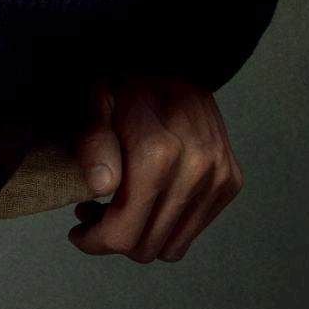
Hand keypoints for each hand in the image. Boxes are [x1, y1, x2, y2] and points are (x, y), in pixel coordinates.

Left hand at [67, 75, 240, 261]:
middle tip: (95, 215)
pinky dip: (167, 226)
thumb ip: (94, 143)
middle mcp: (195, 170)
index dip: (95, 242)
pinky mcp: (229, 182)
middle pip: (147, 247)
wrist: (176, 62)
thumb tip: (101, 187)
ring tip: (120, 209)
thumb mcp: (95, 103)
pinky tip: (149, 201)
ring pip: (172, 246)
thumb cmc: (126, 84)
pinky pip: (192, 231)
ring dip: (142, 237)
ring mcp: (217, 178)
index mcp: (157, 154)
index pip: (124, 234)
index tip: (79, 231)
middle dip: (114, 240)